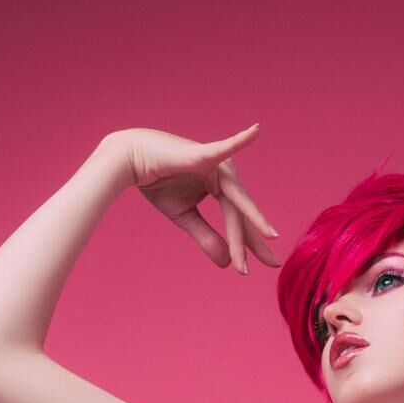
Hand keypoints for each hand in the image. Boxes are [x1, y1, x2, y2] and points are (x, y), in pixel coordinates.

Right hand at [109, 122, 280, 273]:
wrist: (131, 161)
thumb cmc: (157, 183)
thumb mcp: (185, 218)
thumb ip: (207, 238)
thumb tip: (228, 263)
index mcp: (220, 187)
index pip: (237, 220)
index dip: (245, 246)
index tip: (254, 270)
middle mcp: (223, 174)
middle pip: (242, 212)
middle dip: (254, 240)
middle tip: (273, 263)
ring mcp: (215, 162)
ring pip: (235, 199)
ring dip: (248, 221)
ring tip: (268, 237)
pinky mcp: (203, 153)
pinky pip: (223, 148)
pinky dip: (239, 141)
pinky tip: (254, 131)